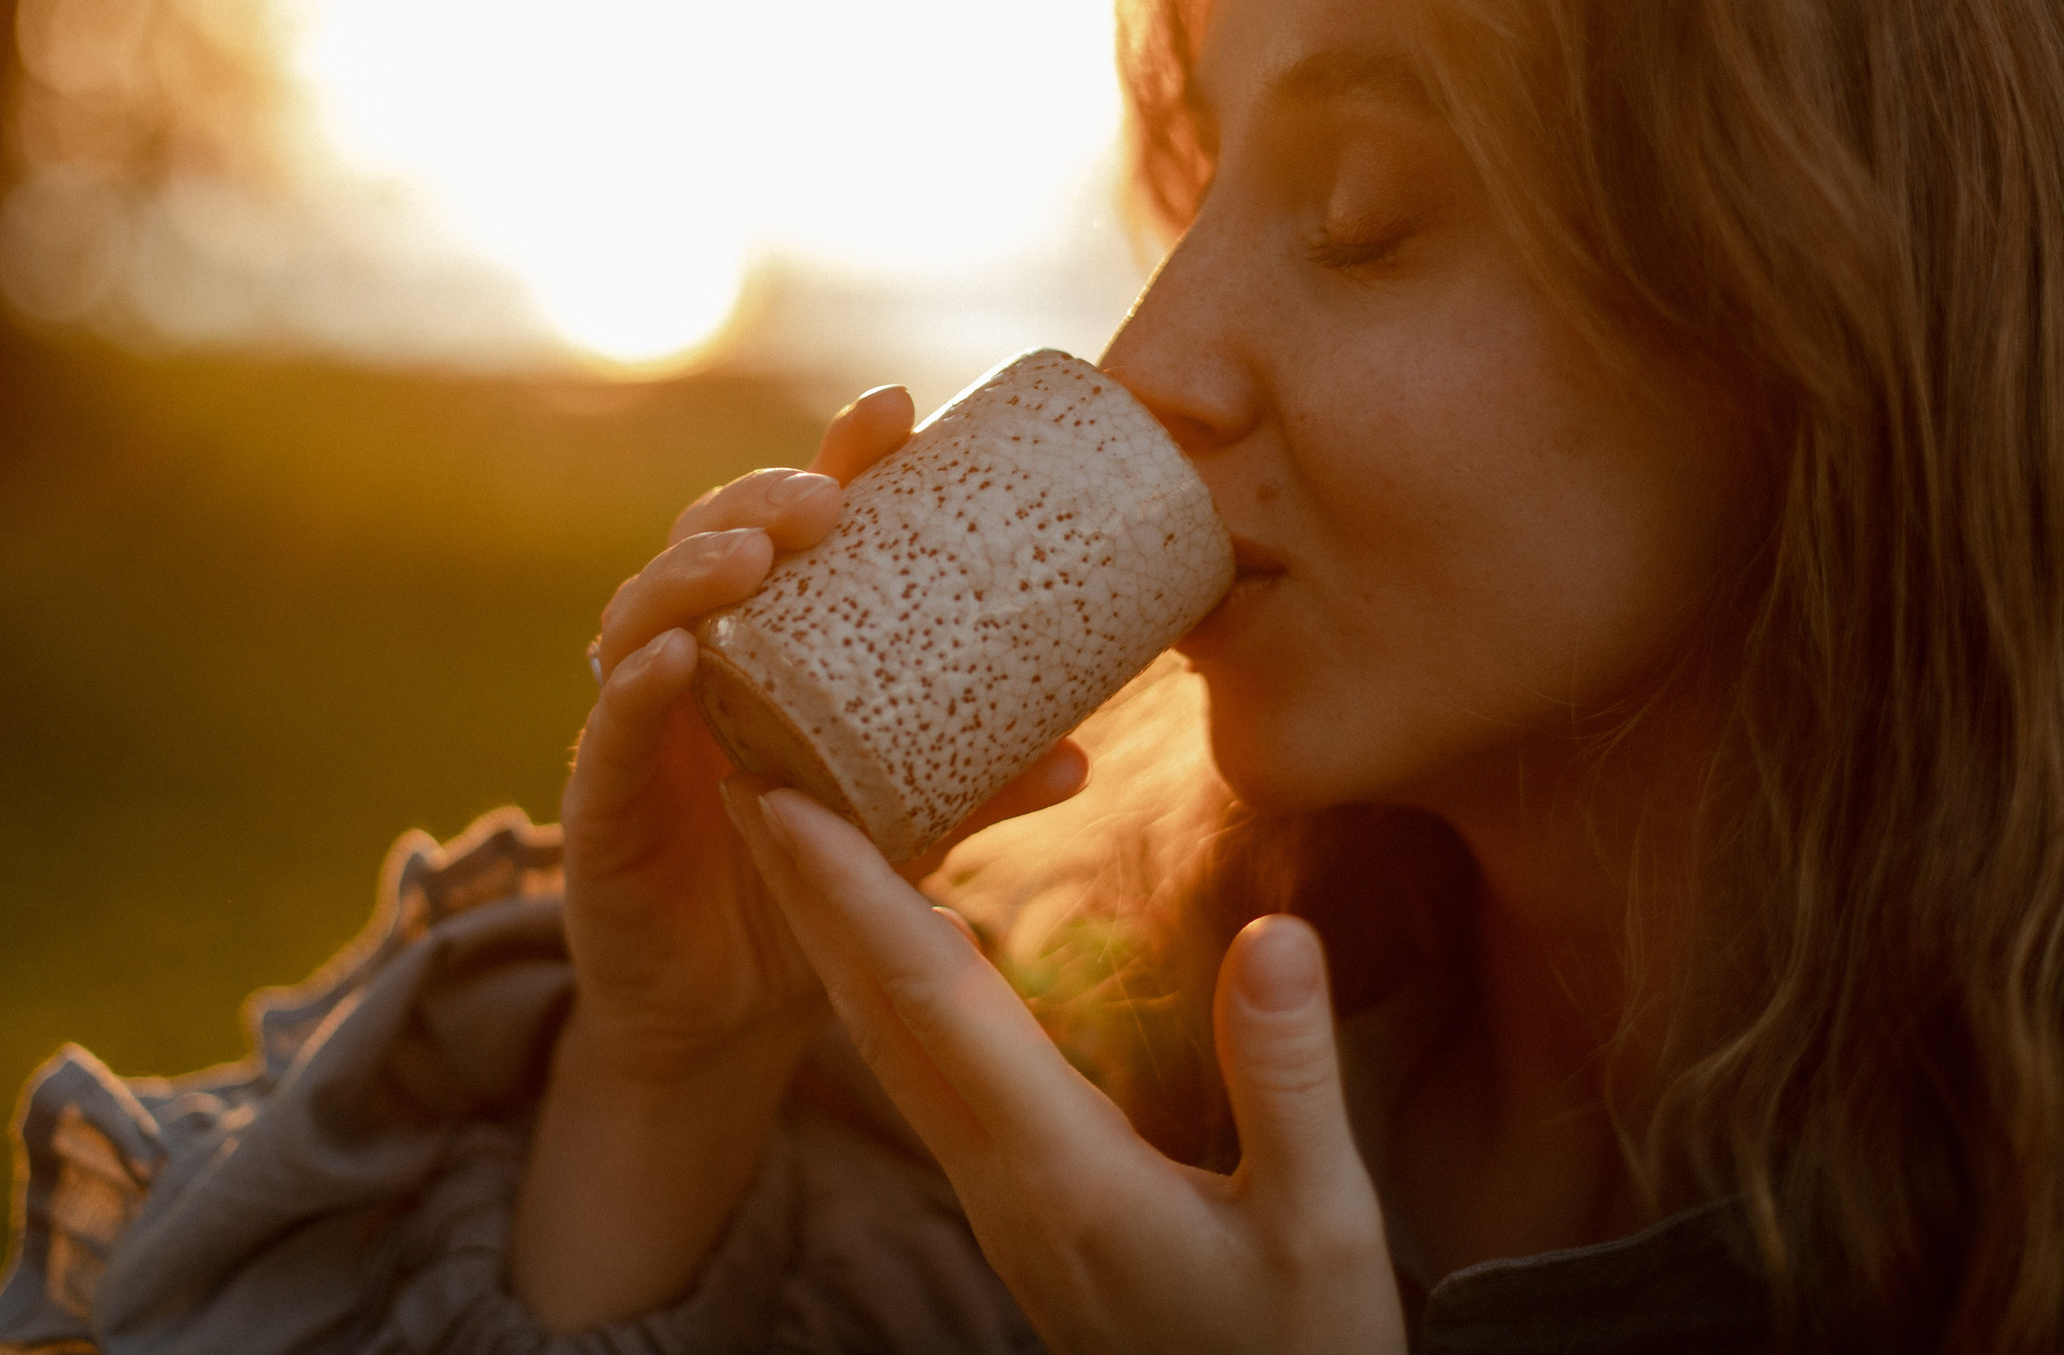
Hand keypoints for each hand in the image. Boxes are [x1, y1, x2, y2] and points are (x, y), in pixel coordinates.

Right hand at [514, 386, 1090, 1331]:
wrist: (725, 1016)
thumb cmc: (807, 885)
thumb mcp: (905, 829)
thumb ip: (977, 788)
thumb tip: (1083, 751)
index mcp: (768, 644)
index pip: (794, 525)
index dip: (837, 459)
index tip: (900, 409)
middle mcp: (696, 663)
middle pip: (709, 543)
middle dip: (760, 501)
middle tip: (825, 497)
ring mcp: (638, 725)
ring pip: (645, 615)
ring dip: (691, 571)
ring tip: (751, 557)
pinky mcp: (597, 801)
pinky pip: (606, 731)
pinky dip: (634, 686)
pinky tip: (672, 658)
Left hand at [724, 781, 1407, 1354]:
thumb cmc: (1297, 1346)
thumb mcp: (1323, 1224)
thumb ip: (1288, 1082)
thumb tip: (1276, 937)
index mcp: (1060, 1169)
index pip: (933, 1003)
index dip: (855, 894)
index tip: (784, 799)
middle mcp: (998, 1174)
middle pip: (872, 1009)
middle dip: (801, 887)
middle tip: (740, 767)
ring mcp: (993, 1191)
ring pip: (883, 1038)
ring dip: (829, 929)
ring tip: (788, 825)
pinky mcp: (1011, 1197)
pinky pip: (917, 1066)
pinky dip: (882, 980)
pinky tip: (886, 934)